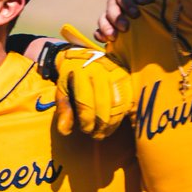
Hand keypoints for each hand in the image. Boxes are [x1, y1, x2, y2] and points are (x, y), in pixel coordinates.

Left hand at [53, 24, 133, 138]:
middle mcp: (100, 71)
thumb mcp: (62, 90)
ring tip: (104, 132)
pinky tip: (115, 123)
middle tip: (96, 135)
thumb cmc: (71, 77)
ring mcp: (116, 73)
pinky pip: (129, 100)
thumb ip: (64, 110)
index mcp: (82, 73)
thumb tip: (64, 131)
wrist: (84, 56)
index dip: (86, 122)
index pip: (86, 104)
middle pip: (104, 106)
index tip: (85, 130)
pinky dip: (123, 115)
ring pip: (118, 105)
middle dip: (100, 126)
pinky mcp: (127, 77)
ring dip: (112, 124)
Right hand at [95, 0, 168, 42]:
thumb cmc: (160, 2)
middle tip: (125, 27)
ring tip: (113, 37)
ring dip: (106, 27)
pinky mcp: (108, 26)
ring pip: (103, 18)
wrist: (161, 17)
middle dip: (116, 17)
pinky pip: (99, 30)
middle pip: (111, 6)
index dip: (125, 1)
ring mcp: (110, 14)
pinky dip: (100, 34)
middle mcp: (116, 1)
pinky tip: (105, 40)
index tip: (135, 13)